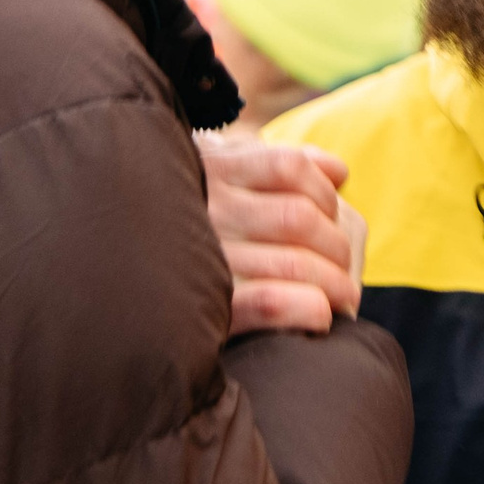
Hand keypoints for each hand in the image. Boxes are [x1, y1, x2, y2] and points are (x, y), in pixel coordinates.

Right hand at [195, 136, 364, 335]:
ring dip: (335, 283)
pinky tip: (320, 317)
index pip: (290, 167)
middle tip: (343, 269)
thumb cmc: (207, 233)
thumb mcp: (234, 184)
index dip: (324, 192)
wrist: (140, 304)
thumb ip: (286, 172)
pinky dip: (309, 308)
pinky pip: (272, 303)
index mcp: (212, 171)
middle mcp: (205, 209)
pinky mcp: (211, 307)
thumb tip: (339, 172)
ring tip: (343, 297)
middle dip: (336, 245)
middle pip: (299, 217)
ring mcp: (206, 259)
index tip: (331, 216)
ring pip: (295, 263)